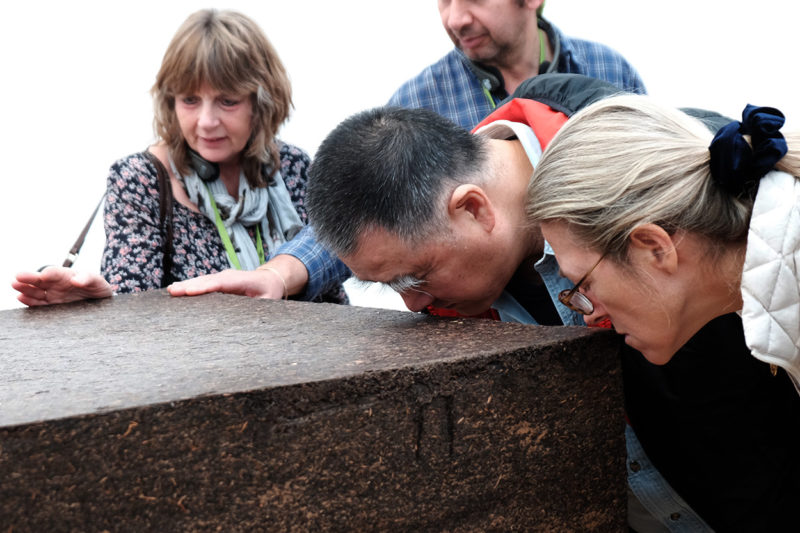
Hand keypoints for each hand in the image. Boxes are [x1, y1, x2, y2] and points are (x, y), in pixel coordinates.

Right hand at [12, 267, 112, 305]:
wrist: (100, 302)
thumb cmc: (98, 287)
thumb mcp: (98, 282)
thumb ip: (89, 278)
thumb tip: (76, 280)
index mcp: (66, 276)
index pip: (55, 273)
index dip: (49, 274)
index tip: (43, 276)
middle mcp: (57, 285)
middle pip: (41, 281)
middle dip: (29, 278)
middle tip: (18, 277)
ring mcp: (53, 296)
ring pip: (36, 292)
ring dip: (26, 289)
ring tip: (16, 286)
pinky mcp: (53, 307)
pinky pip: (39, 305)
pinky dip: (30, 302)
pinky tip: (21, 298)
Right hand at [167, 254, 309, 299]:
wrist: (271, 279)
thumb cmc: (269, 292)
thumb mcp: (269, 302)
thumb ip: (259, 310)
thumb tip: (250, 324)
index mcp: (242, 281)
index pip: (222, 283)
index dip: (205, 287)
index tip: (190, 291)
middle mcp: (229, 277)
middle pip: (207, 281)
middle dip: (190, 286)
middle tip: (172, 291)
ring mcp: (222, 278)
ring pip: (202, 281)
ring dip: (187, 286)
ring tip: (170, 291)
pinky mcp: (218, 283)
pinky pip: (203, 284)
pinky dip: (190, 287)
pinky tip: (177, 291)